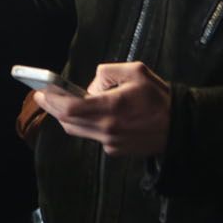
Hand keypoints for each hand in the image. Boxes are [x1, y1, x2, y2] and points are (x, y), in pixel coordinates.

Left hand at [36, 61, 171, 156]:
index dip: (52, 100)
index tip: (40, 91)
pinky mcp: (115, 150)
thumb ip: (107, 72)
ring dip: (67, 116)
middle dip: (51, 108)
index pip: (70, 107)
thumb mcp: (136, 72)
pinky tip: (92, 113)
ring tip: (61, 101)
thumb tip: (91, 86)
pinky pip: (93, 135)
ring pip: (77, 129)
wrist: (182, 127)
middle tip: (42, 96)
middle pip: (68, 121)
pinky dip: (87, 123)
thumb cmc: (160, 98)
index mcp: (112, 108)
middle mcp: (107, 129)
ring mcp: (110, 143)